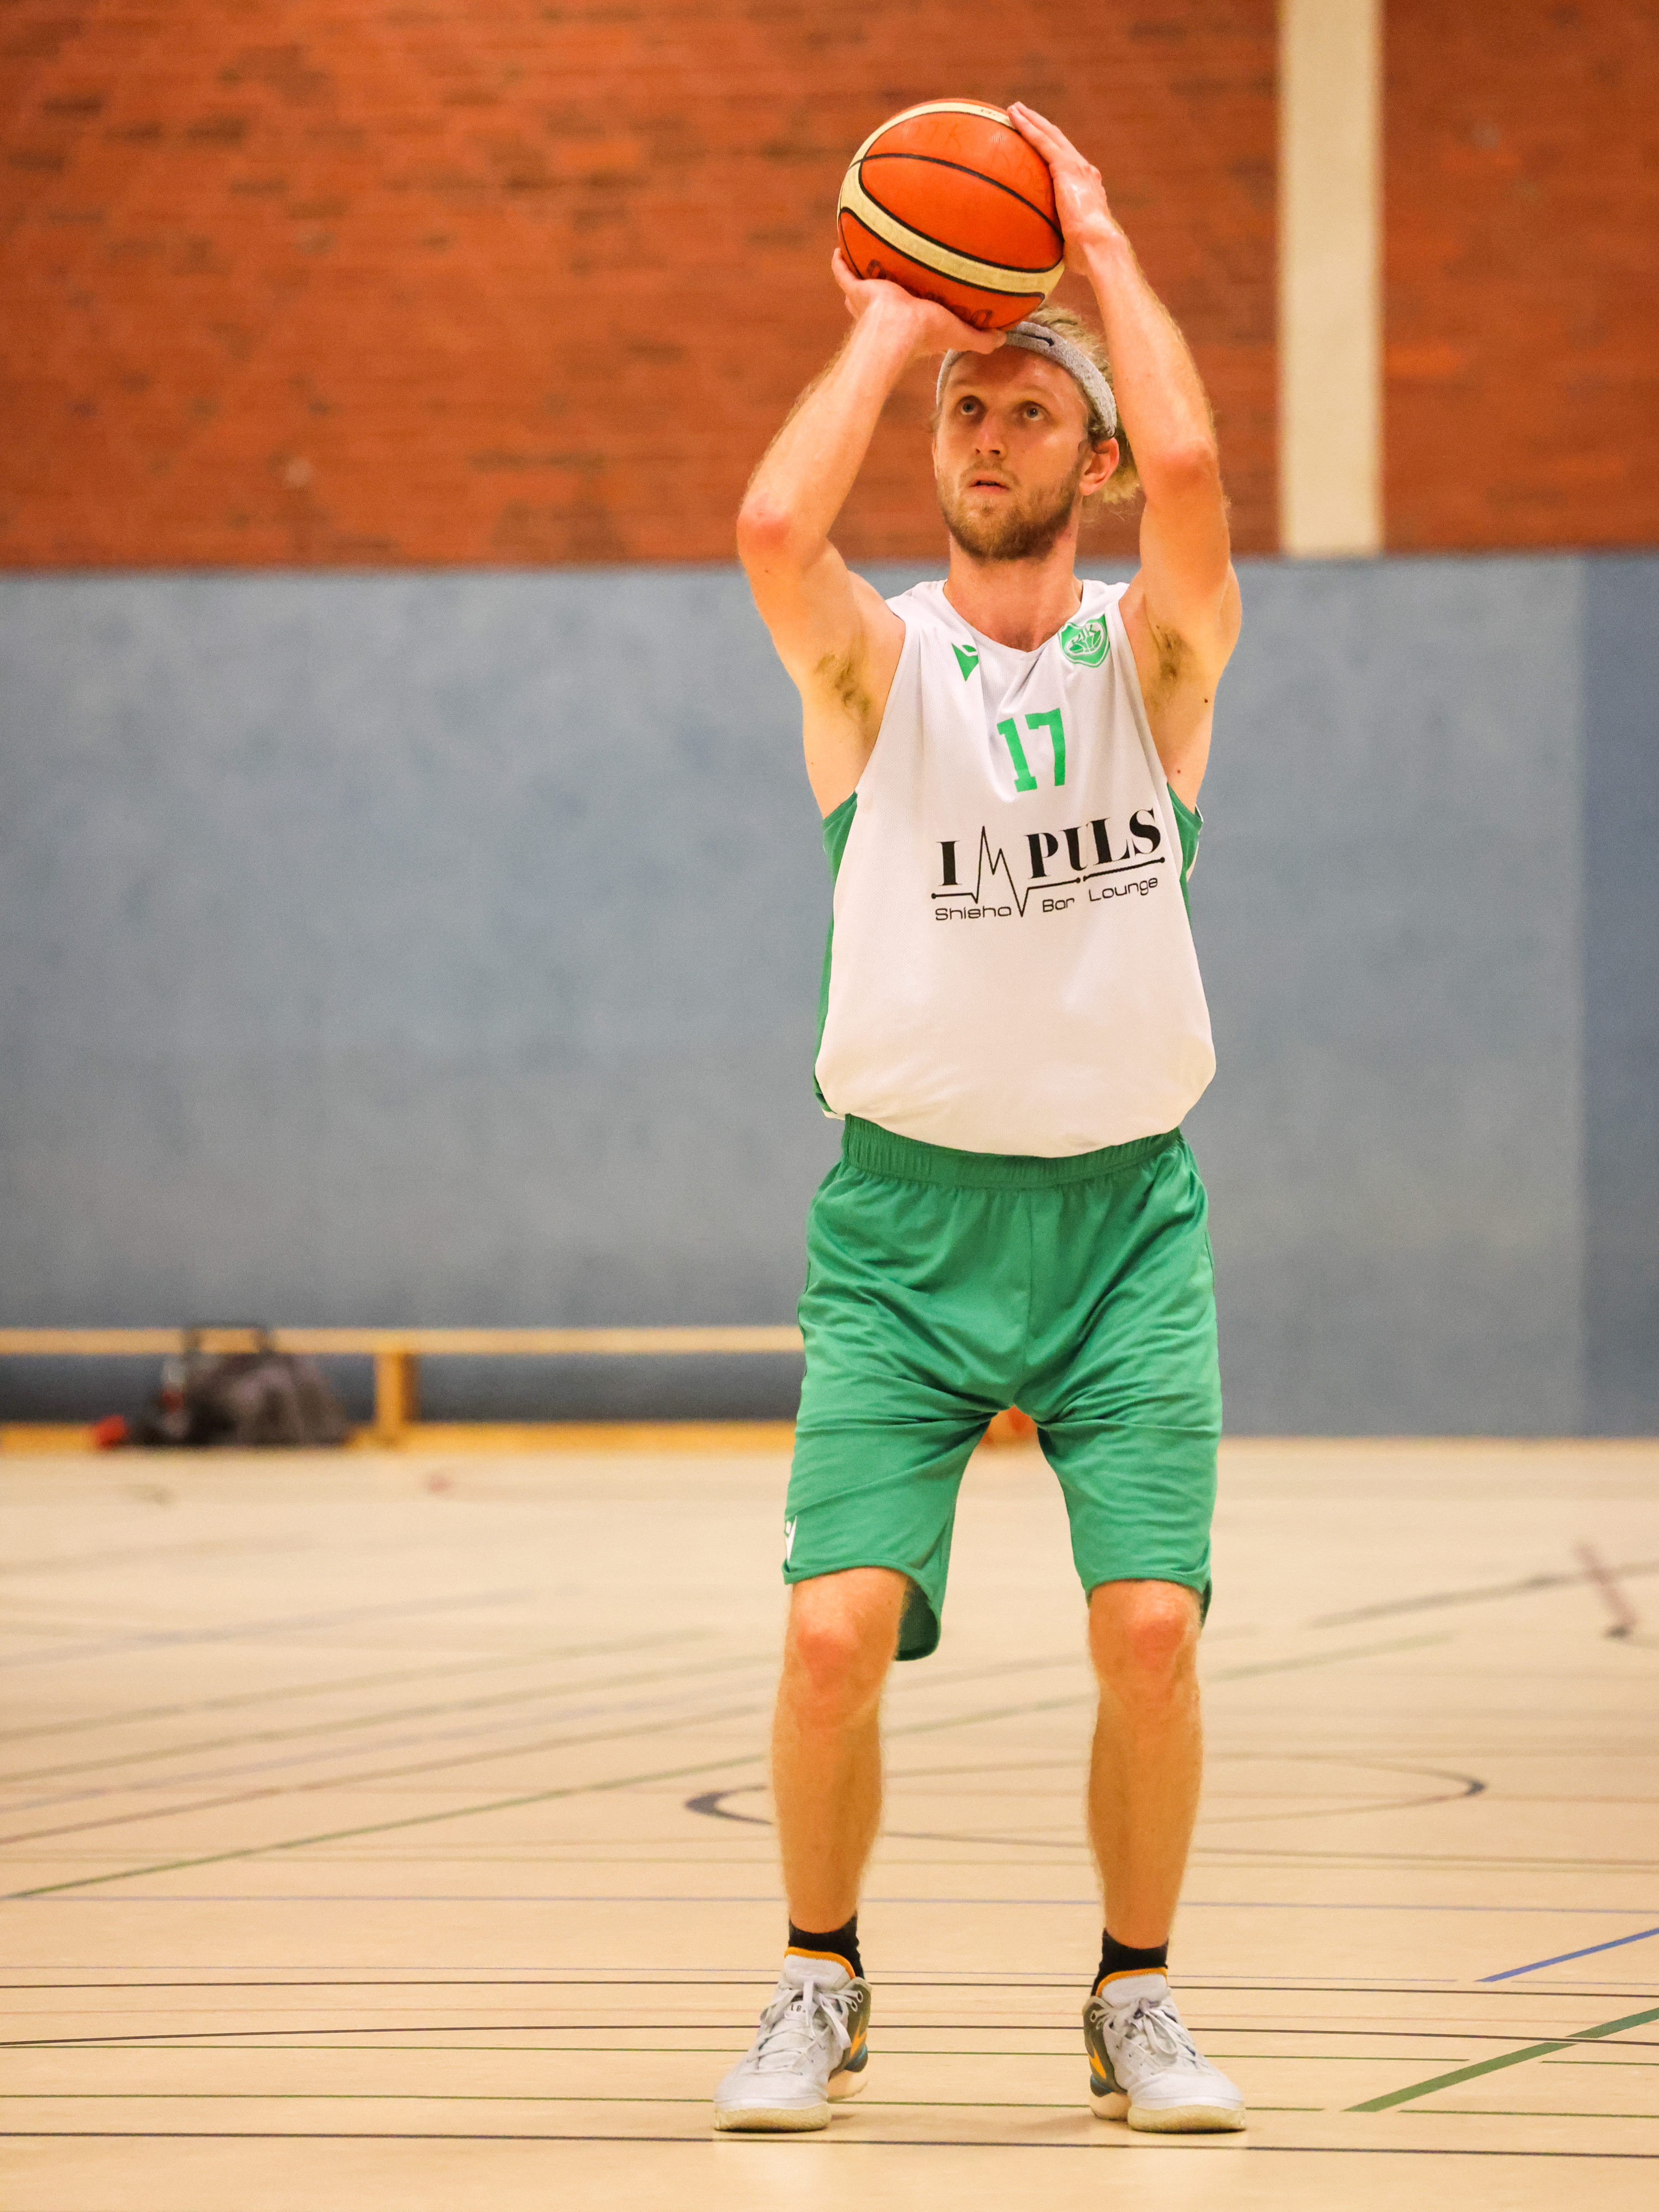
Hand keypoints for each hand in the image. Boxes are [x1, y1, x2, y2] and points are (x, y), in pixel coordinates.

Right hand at [831, 249, 1004, 357]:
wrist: (896, 331)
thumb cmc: (926, 334)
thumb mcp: (960, 335)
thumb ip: (981, 338)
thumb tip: (1004, 336)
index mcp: (911, 319)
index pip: (913, 310)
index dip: (917, 302)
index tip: (922, 289)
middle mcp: (888, 311)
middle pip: (886, 295)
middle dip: (887, 285)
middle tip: (893, 267)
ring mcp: (869, 301)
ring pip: (863, 285)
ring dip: (864, 271)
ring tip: (867, 254)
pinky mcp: (856, 290)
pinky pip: (843, 273)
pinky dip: (839, 262)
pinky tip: (840, 247)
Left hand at [1008, 103, 1116, 260]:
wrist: (1099, 247)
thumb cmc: (1087, 257)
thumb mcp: (1070, 246)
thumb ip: (1057, 241)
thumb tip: (1041, 258)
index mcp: (1086, 187)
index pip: (1066, 163)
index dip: (1051, 150)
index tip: (1038, 144)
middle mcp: (1083, 171)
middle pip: (1058, 141)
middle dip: (1041, 126)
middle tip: (1023, 114)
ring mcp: (1076, 166)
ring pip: (1050, 134)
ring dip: (1031, 120)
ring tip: (1014, 109)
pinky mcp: (1066, 167)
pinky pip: (1042, 141)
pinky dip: (1028, 127)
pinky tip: (1013, 117)